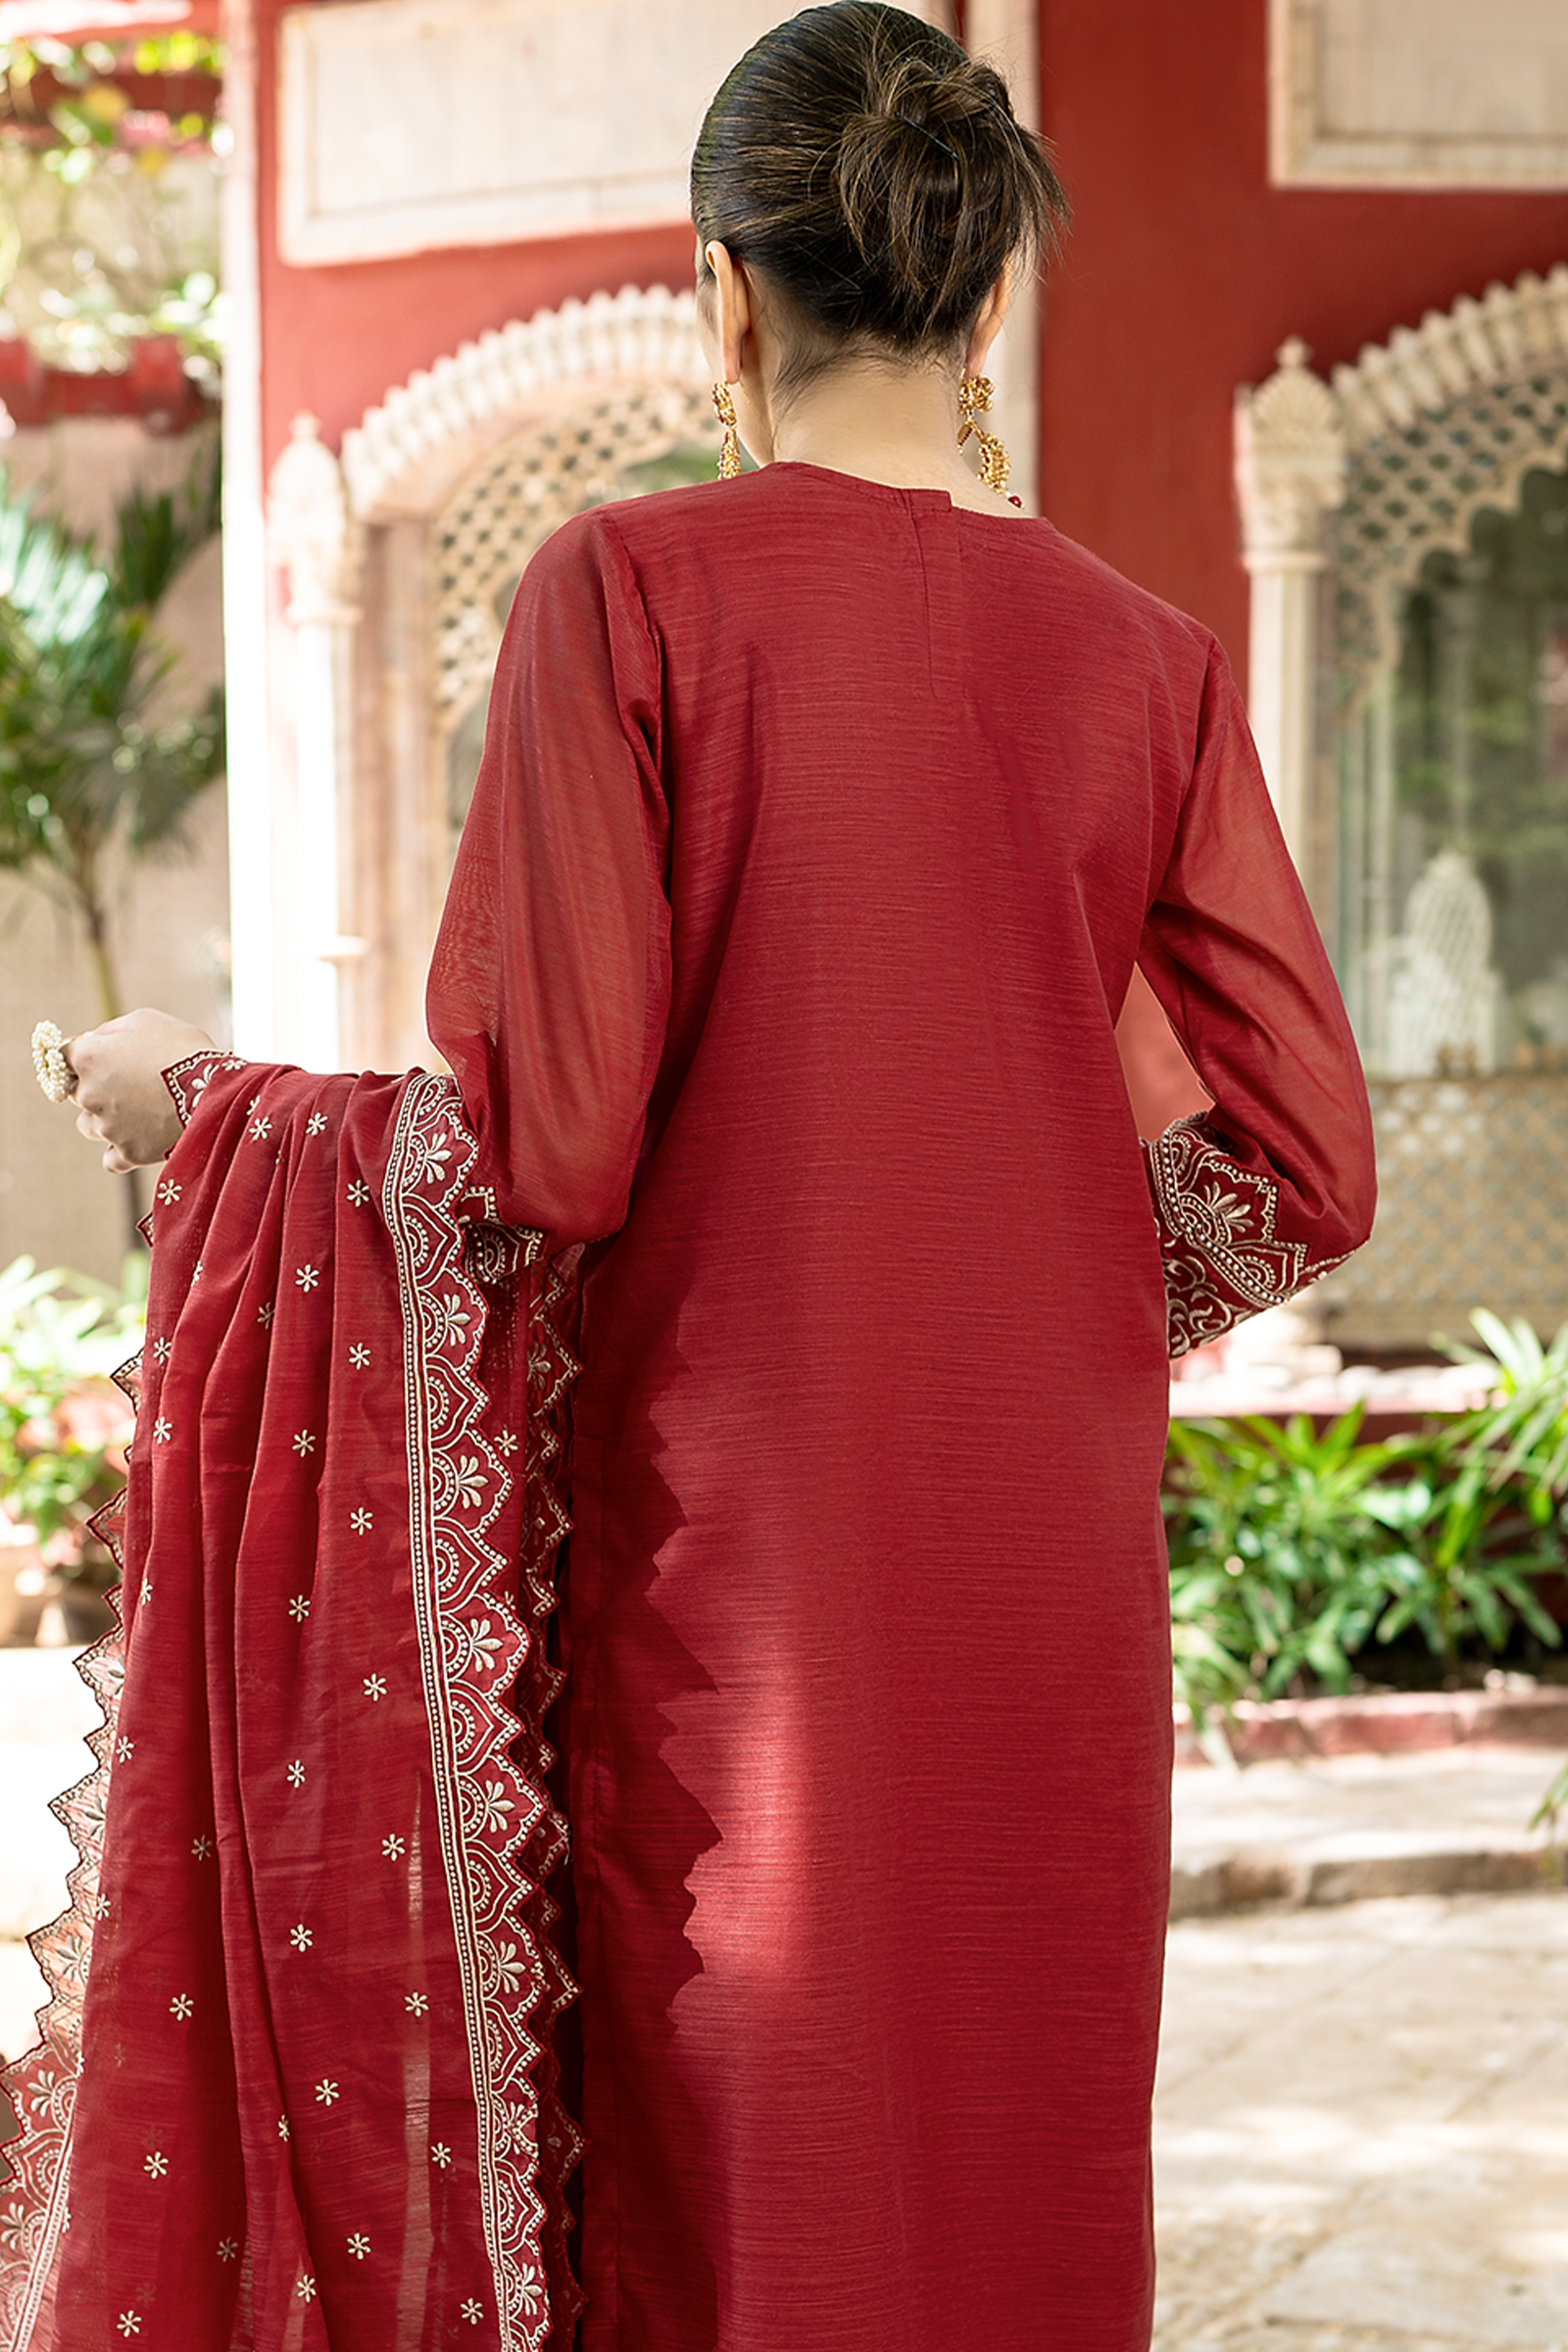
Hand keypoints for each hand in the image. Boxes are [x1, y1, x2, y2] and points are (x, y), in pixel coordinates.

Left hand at [70, 1008, 217, 1172]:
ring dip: (105, 1119)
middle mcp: (89, 1094)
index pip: (61, 1056)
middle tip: (129, 1083)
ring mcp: (107, 1126)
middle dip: (94, 1086)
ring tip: (138, 1112)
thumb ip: (109, 1031)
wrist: (218, 1092)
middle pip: (74, 1092)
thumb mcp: (147, 1021)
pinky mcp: (128, 1153)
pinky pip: (110, 1159)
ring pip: (89, 1126)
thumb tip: (90, 1041)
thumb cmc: (184, 1049)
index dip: (81, 1054)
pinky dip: (120, 1150)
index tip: (97, 1057)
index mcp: (89, 1057)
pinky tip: (136, 1139)